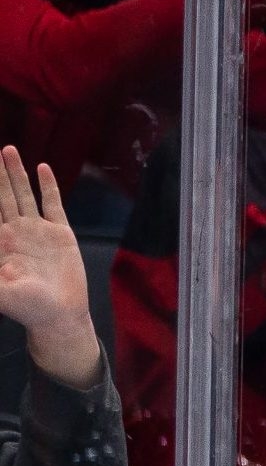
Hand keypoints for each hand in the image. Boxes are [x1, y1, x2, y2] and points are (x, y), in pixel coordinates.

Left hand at [0, 147, 99, 389]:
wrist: (59, 315)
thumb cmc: (26, 306)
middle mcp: (14, 230)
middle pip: (2, 195)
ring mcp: (37, 230)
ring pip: (23, 194)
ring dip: (15, 173)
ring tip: (7, 150)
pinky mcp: (60, 232)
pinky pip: (52, 204)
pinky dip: (48, 186)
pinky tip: (41, 168)